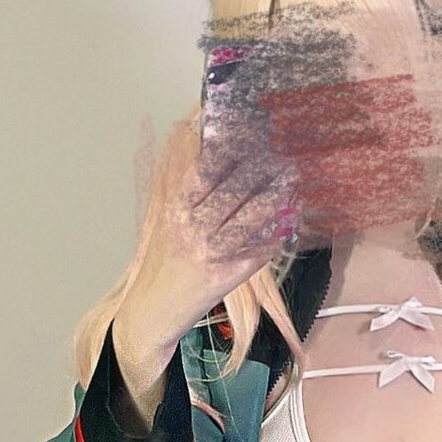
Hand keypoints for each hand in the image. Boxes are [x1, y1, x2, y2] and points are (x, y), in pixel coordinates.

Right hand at [124, 114, 299, 351]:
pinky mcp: (224, 277)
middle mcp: (191, 227)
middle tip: (284, 150)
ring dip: (273, 196)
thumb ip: (187, 190)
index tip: (255, 130)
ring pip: (247, 218)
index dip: (234, 146)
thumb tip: (205, 150)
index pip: (207, 167)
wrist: (150, 312)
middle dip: (260, 167)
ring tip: (291, 178)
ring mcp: (209, 253)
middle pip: (232, 188)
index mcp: (176, 208)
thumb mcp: (167, 220)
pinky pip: (255, 252)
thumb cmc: (162, 263)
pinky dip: (274, 235)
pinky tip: (289, 219)